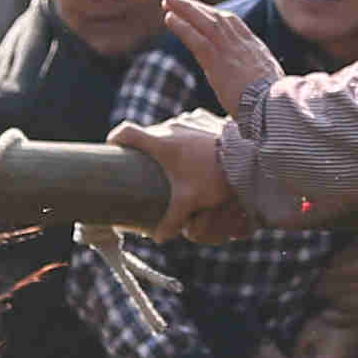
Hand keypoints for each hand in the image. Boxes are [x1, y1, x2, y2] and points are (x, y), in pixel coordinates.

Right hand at [112, 109, 245, 240]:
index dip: (114, 139)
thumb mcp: (190, 201)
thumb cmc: (214, 176)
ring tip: (172, 161)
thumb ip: (172, 220)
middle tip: (145, 166)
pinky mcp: (203, 119)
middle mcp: (171, 126)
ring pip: (168, 130)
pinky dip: (186, 137)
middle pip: (148, 134)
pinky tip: (194, 151)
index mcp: (160, 142)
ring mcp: (188, 120)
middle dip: (144, 149)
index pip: (126, 132)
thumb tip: (158, 238)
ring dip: (166, 143)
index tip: (110, 148)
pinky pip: (187, 126)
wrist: (246, 154)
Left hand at [156, 0, 289, 107]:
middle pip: (217, 17)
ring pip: (205, 22)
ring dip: (184, 8)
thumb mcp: (273, 84)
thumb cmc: (274, 105)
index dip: (215, 14)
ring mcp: (230, 50)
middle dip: (196, 6)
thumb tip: (257, 85)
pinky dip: (182, 27)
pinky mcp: (217, 61)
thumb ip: (261, 79)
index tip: (201, 8)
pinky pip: (196, 39)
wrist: (275, 107)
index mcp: (256, 49)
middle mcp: (243, 44)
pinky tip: (169, 18)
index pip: (234, 24)